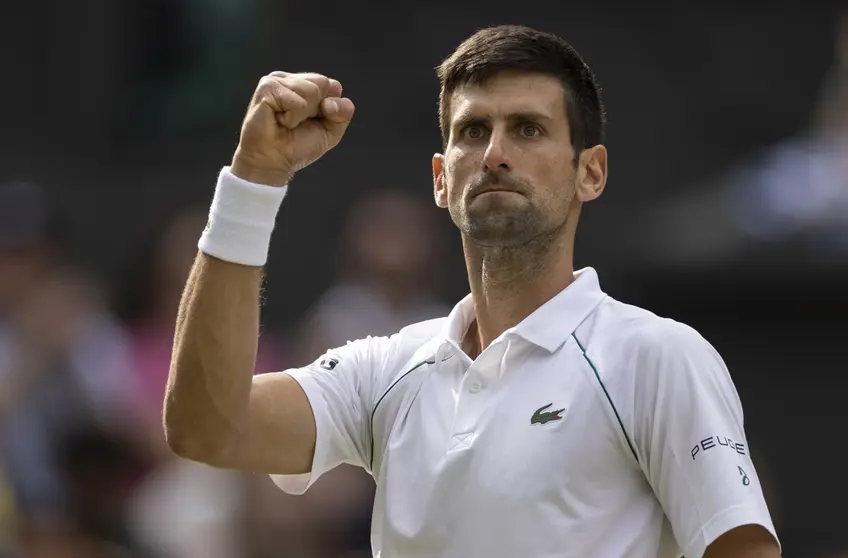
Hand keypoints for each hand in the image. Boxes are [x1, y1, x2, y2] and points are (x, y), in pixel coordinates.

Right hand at [231, 72, 354, 185]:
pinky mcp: (267, 88)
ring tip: (286, 122)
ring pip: (311, 90)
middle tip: (297, 123)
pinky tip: (279, 121)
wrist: (273, 162)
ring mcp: (276, 80)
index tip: (312, 122)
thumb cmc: (296, 146)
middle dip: (316, 110)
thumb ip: (343, 112)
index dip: (330, 109)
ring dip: (302, 115)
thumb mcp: (331, 130)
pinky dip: (292, 118)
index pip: (333, 85)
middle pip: (323, 83)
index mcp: (304, 84)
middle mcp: (290, 79)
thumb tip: (331, 102)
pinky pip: (297, 101)